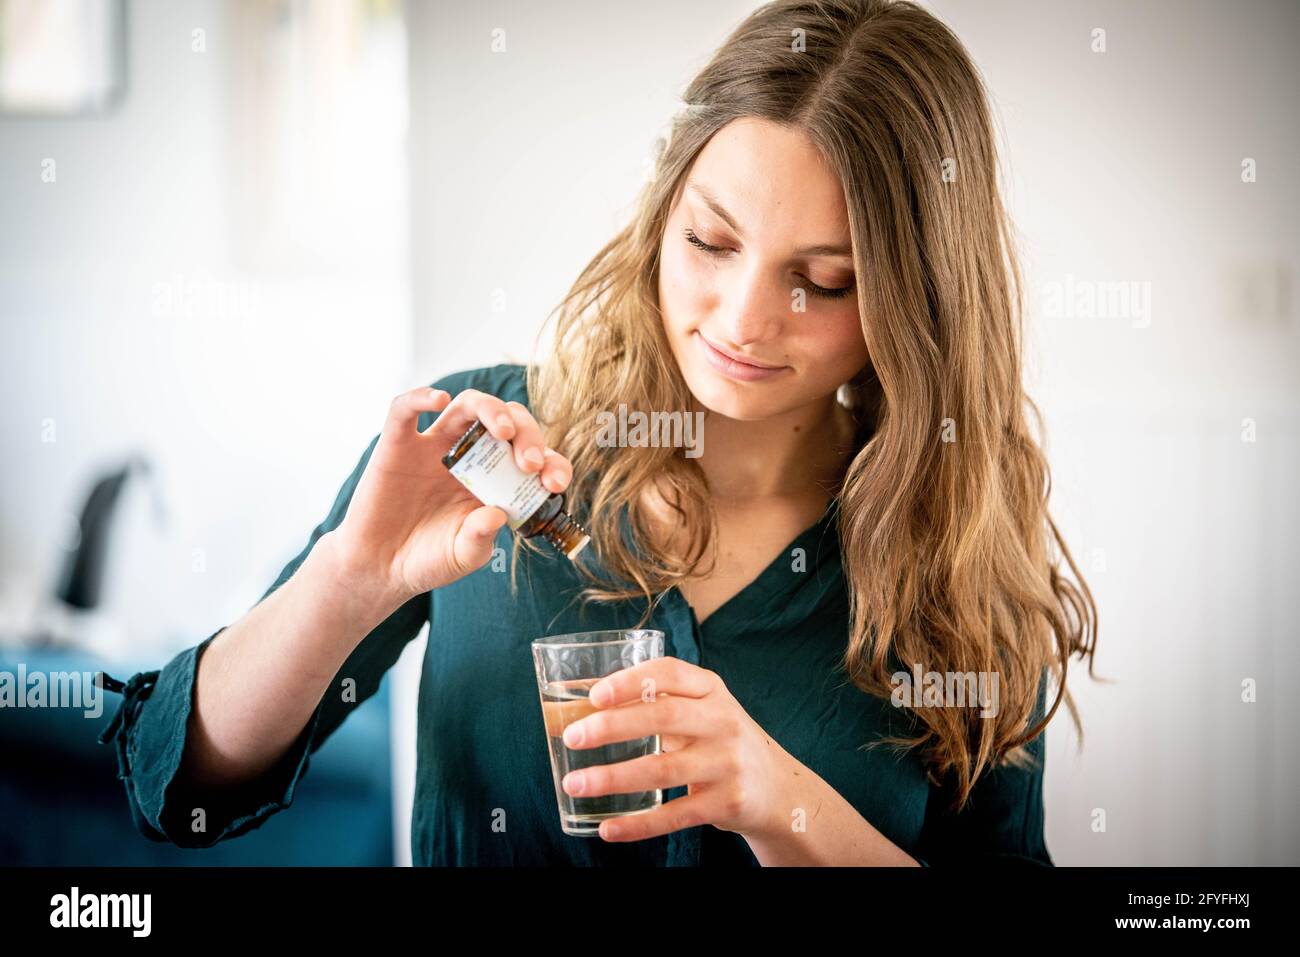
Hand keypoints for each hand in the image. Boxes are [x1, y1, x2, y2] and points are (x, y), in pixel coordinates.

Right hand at [327, 385, 573, 601]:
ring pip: (467, 405)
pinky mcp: (398, 445)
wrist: (378, 568)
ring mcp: (434, 446)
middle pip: (506, 422)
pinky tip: (439, 400)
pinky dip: (421, 396)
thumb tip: (496, 514)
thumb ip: (480, 538)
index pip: (532, 455)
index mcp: (495, 479)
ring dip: (490, 409)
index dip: (551, 463)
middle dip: (527, 434)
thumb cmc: (427, 559)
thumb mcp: (463, 556)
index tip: (555, 483)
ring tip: (503, 430)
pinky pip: (405, 409)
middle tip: (530, 462)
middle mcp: (470, 456)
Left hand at [558, 657, 791, 841]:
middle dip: (612, 726)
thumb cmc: (720, 742)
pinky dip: (639, 824)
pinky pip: (676, 815)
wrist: (777, 789)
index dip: (630, 681)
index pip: (669, 673)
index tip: (595, 694)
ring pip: (663, 769)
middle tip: (572, 737)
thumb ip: (657, 704)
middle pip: (663, 717)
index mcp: (711, 689)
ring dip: (612, 778)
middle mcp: (723, 721)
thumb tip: (583, 707)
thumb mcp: (702, 711)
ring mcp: (728, 763)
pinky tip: (609, 828)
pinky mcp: (728, 802)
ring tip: (576, 784)